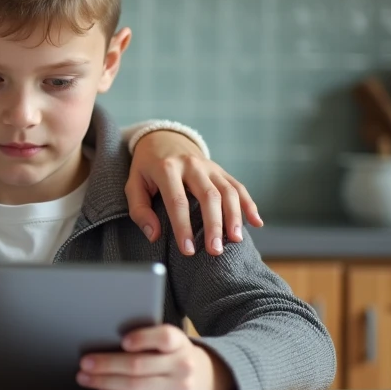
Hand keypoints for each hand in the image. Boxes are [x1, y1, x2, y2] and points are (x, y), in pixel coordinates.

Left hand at [76, 324, 235, 389]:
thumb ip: (148, 340)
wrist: (208, 380)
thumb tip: (105, 342)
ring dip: (105, 382)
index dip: (143, 338)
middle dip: (107, 365)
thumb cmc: (175, 355)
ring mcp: (180, 389)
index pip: (164, 337)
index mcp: (180, 342)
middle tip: (85, 363)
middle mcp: (183, 365)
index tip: (123, 341)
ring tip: (86, 378)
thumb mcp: (170, 342)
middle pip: (139, 365)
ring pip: (135, 386)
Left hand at [127, 131, 261, 255]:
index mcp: (167, 168)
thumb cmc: (147, 167)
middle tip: (215, 250)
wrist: (163, 138)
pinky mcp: (221, 170)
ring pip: (228, 191)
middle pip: (208, 196)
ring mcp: (210, 166)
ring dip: (234, 217)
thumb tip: (153, 235)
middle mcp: (191, 165)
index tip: (188, 250)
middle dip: (214, 225)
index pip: (177, 201)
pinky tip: (257, 223)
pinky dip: (250, 205)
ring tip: (235, 240)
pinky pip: (239, 186)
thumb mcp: (134, 184)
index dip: (183, 228)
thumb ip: (140, 209)